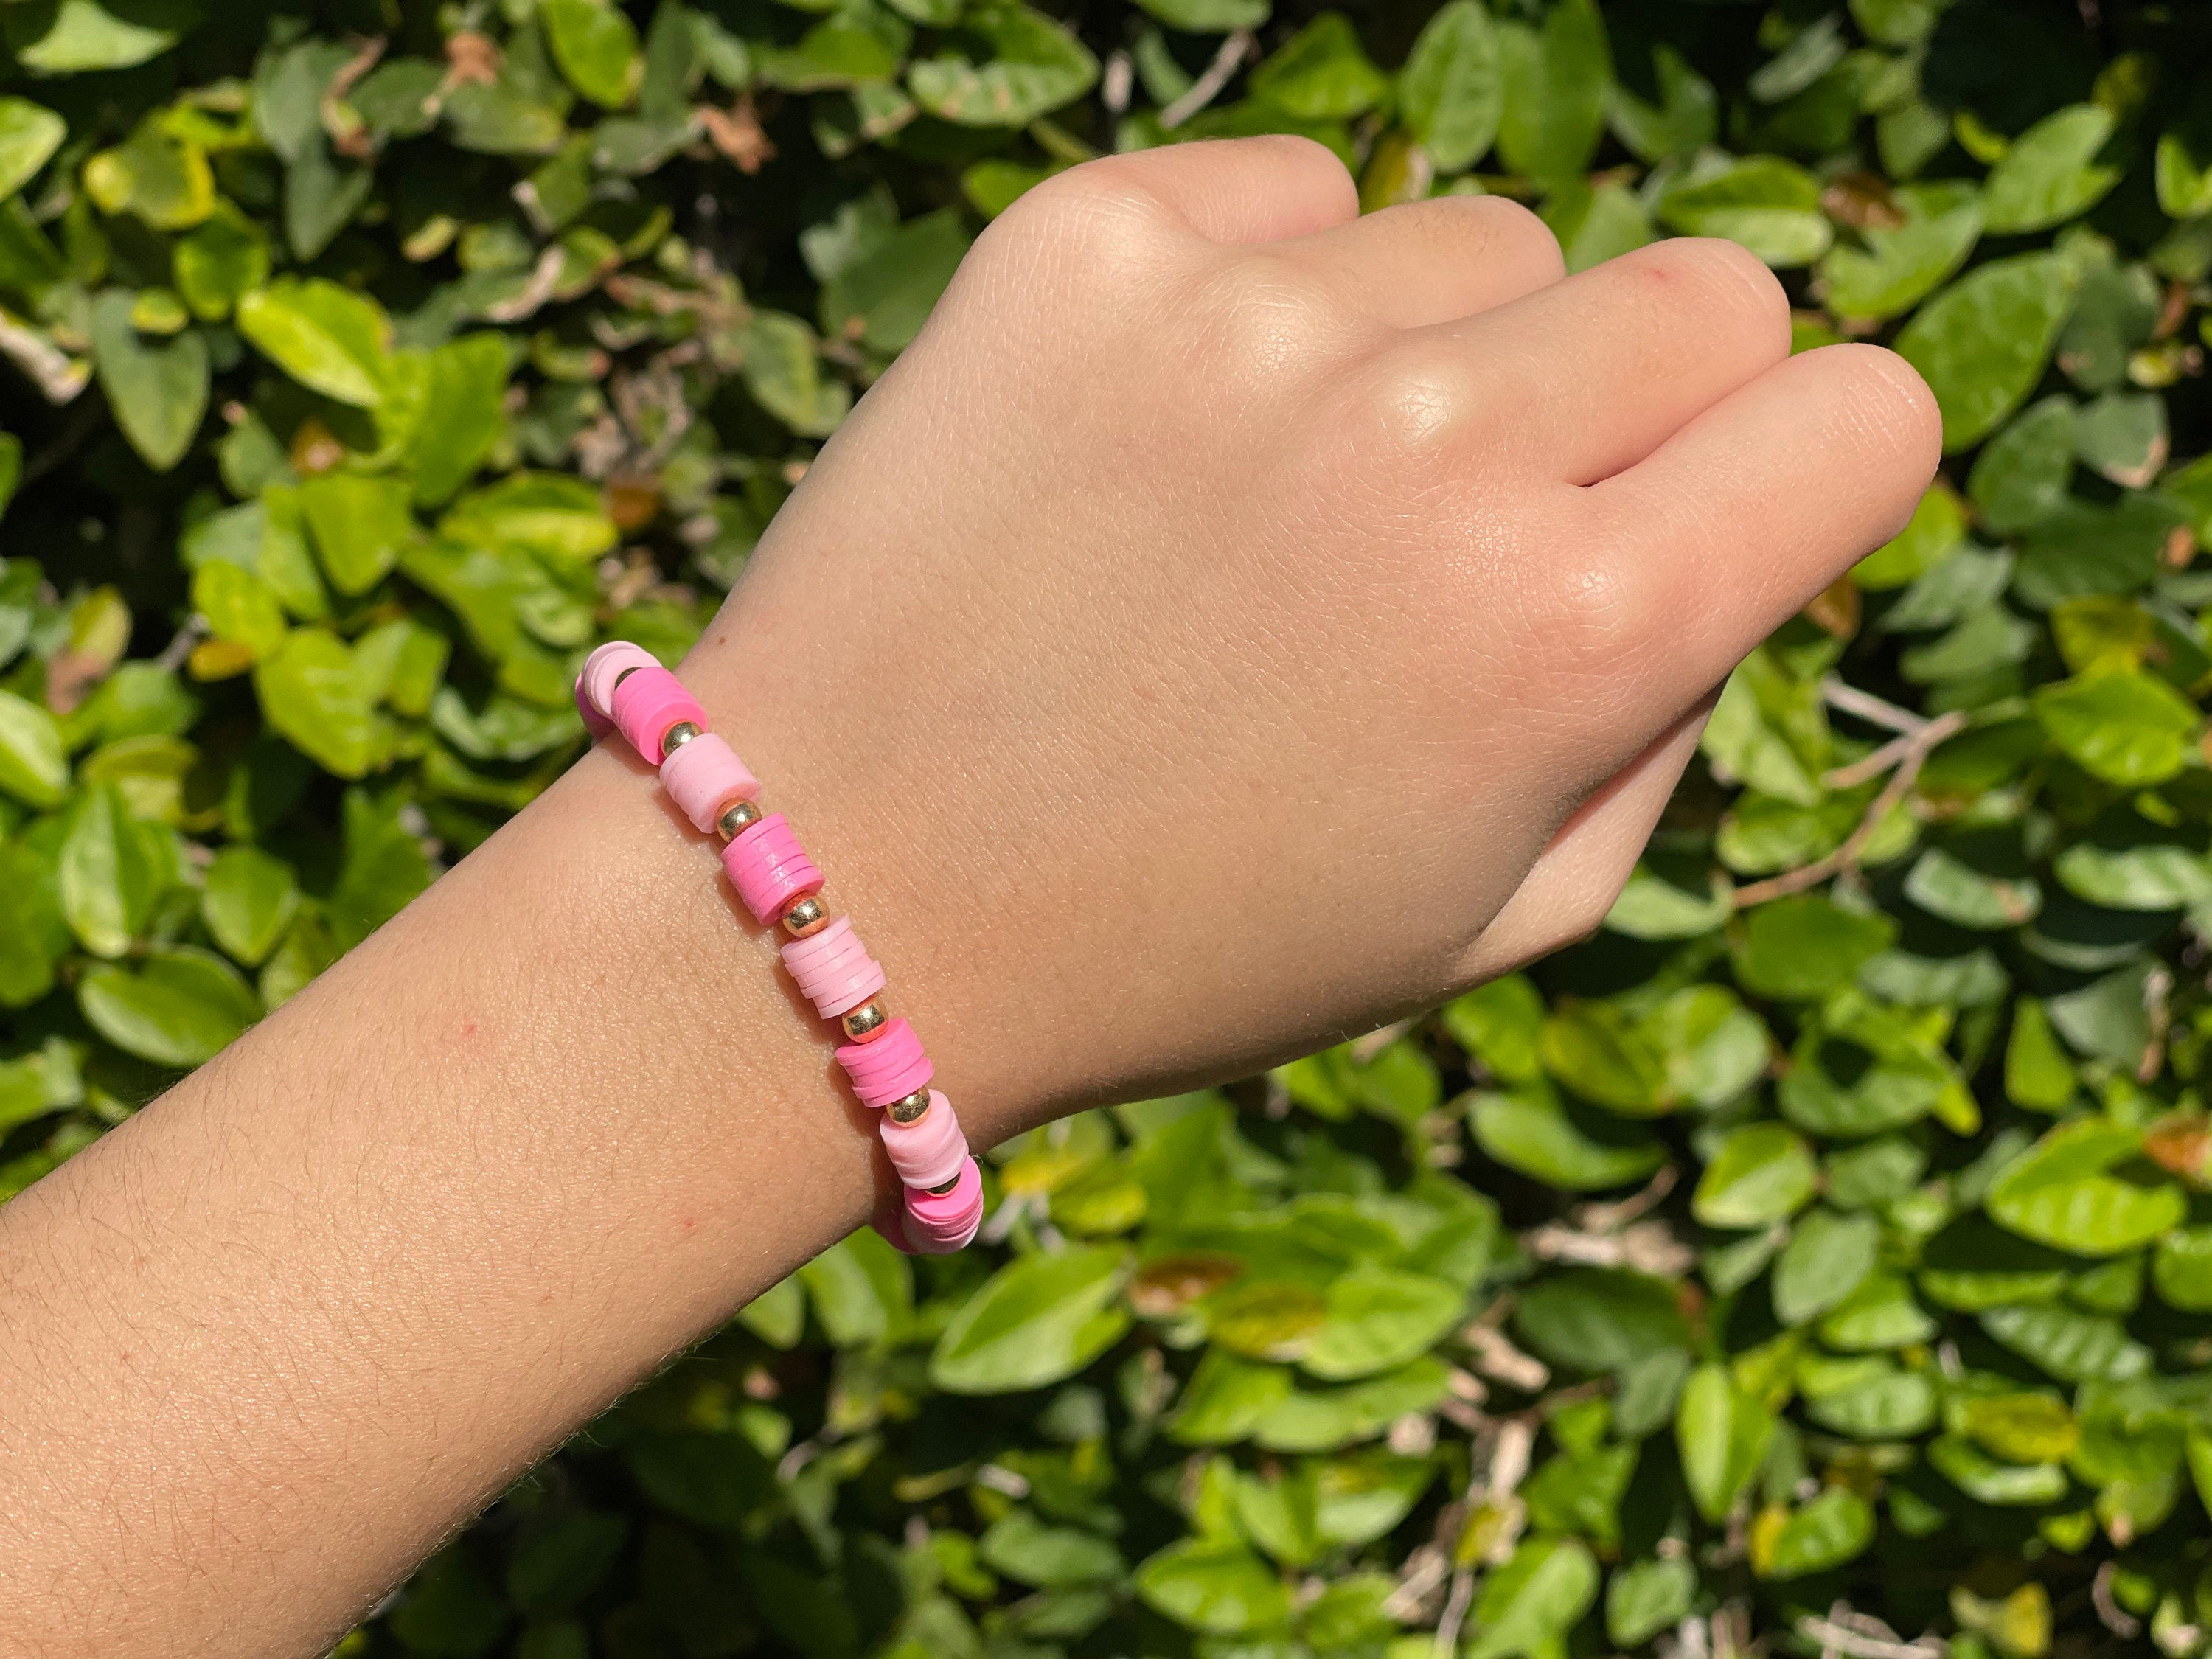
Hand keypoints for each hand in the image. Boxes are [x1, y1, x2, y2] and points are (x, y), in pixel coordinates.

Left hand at [669, 135, 1939, 1135]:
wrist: (841, 894)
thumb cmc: (1183, 938)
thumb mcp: (1492, 916)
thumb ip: (1664, 711)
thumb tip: (1720, 519)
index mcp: (1570, 641)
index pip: (1865, 416)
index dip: (1809, 469)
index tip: (1716, 513)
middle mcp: (1438, 447)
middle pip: (1700, 291)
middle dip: (1639, 403)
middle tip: (1484, 524)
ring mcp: (1252, 325)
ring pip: (1485, 246)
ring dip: (1431, 359)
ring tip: (1270, 513)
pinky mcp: (1088, 243)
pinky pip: (1298, 196)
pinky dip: (1269, 298)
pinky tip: (1164, 439)